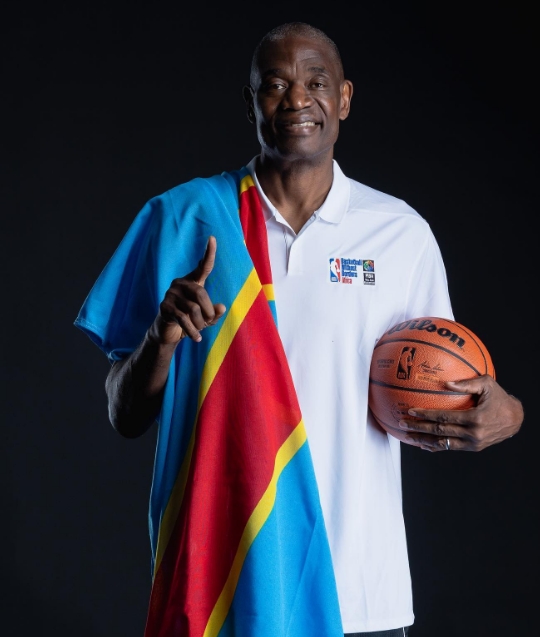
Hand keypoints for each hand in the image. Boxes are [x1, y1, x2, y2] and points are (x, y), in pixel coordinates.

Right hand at [148, 236, 225, 344]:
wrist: (168, 332)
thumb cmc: (190, 321)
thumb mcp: (206, 318)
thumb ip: (215, 313)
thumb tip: (221, 307)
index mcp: (193, 282)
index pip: (202, 266)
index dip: (208, 253)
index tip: (213, 238)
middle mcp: (180, 284)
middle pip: (200, 293)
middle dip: (208, 311)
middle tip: (209, 322)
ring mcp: (171, 294)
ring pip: (193, 308)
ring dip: (200, 324)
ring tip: (199, 331)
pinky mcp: (165, 307)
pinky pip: (183, 318)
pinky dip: (193, 331)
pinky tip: (196, 339)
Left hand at [395, 375, 523, 451]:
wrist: (515, 419)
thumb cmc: (499, 397)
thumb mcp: (487, 384)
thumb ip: (467, 383)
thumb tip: (446, 382)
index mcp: (475, 418)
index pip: (444, 417)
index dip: (426, 415)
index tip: (411, 411)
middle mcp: (473, 434)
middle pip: (440, 432)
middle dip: (419, 429)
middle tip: (402, 424)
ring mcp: (473, 444)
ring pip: (443, 444)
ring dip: (424, 441)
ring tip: (408, 438)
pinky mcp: (473, 448)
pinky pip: (451, 448)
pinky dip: (436, 448)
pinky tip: (424, 446)